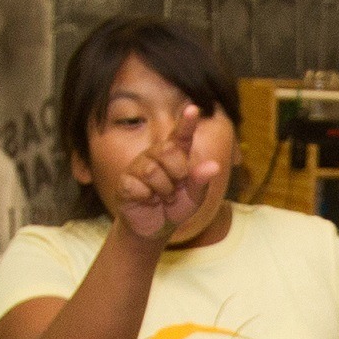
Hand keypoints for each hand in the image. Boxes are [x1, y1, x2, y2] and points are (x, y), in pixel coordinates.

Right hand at [104, 105, 216, 242]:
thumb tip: (213, 166)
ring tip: (163, 197)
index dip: (187, 122)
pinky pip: (137, 185)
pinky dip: (147, 197)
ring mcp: (138, 167)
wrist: (155, 229)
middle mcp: (155, 156)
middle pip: (168, 150)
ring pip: (152, 170)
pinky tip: (147, 201)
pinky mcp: (125, 183)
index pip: (181, 135)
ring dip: (163, 190)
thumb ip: (201, 181)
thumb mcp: (195, 197)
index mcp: (175, 154)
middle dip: (178, 172)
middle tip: (176, 188)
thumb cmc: (176, 207)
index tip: (193, 109)